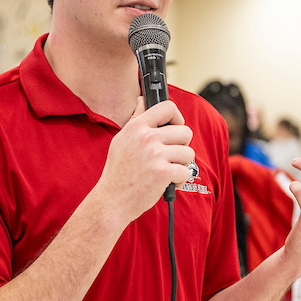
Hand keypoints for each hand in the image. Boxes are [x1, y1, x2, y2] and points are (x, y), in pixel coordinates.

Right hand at [95, 99, 193, 225]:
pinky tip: (168, 183)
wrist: (112, 200)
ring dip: (181, 164)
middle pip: (185, 131)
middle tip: (170, 156)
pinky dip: (180, 179)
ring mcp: (155, 155)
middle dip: (182, 145)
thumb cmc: (118, 171)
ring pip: (188, 152)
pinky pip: (185, 171)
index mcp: (137, 127)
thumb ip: (135, 119)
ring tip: (167, 170)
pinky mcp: (163, 173)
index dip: (177, 117)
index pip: (168, 107)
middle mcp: (146, 138)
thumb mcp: (121, 139)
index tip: (175, 127)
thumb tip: (142, 100)